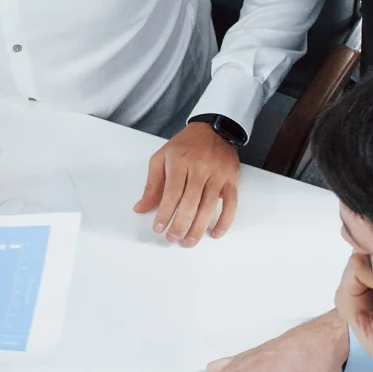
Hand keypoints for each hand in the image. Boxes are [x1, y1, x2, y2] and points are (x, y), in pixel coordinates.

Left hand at [135, 123, 240, 246]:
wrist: (212, 129)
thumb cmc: (185, 146)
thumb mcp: (161, 158)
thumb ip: (152, 184)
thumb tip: (140, 208)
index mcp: (180, 162)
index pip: (172, 193)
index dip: (164, 213)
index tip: (158, 228)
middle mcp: (200, 168)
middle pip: (190, 202)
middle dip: (180, 224)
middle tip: (173, 238)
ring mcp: (218, 174)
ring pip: (209, 206)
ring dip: (199, 228)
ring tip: (189, 241)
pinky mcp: (232, 180)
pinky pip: (231, 203)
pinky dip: (225, 220)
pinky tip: (216, 233)